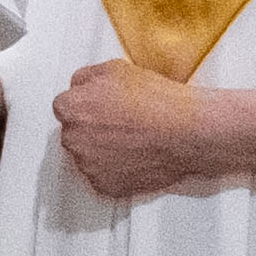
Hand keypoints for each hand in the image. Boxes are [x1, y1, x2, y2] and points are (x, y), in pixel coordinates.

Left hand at [50, 58, 223, 201]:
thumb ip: (85, 77)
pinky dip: (115, 171)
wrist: (189, 133)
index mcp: (70, 109)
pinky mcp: (105, 186)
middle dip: (92, 129)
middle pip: (74, 133)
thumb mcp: (115, 69)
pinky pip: (102, 177)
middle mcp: (72, 139)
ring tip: (132, 141)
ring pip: (88, 156)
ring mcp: (88, 166)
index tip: (103, 108)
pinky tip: (135, 158)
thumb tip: (78, 86)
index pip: (65, 107)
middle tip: (121, 125)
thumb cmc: (157, 101)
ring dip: (102, 150)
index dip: (87, 106)